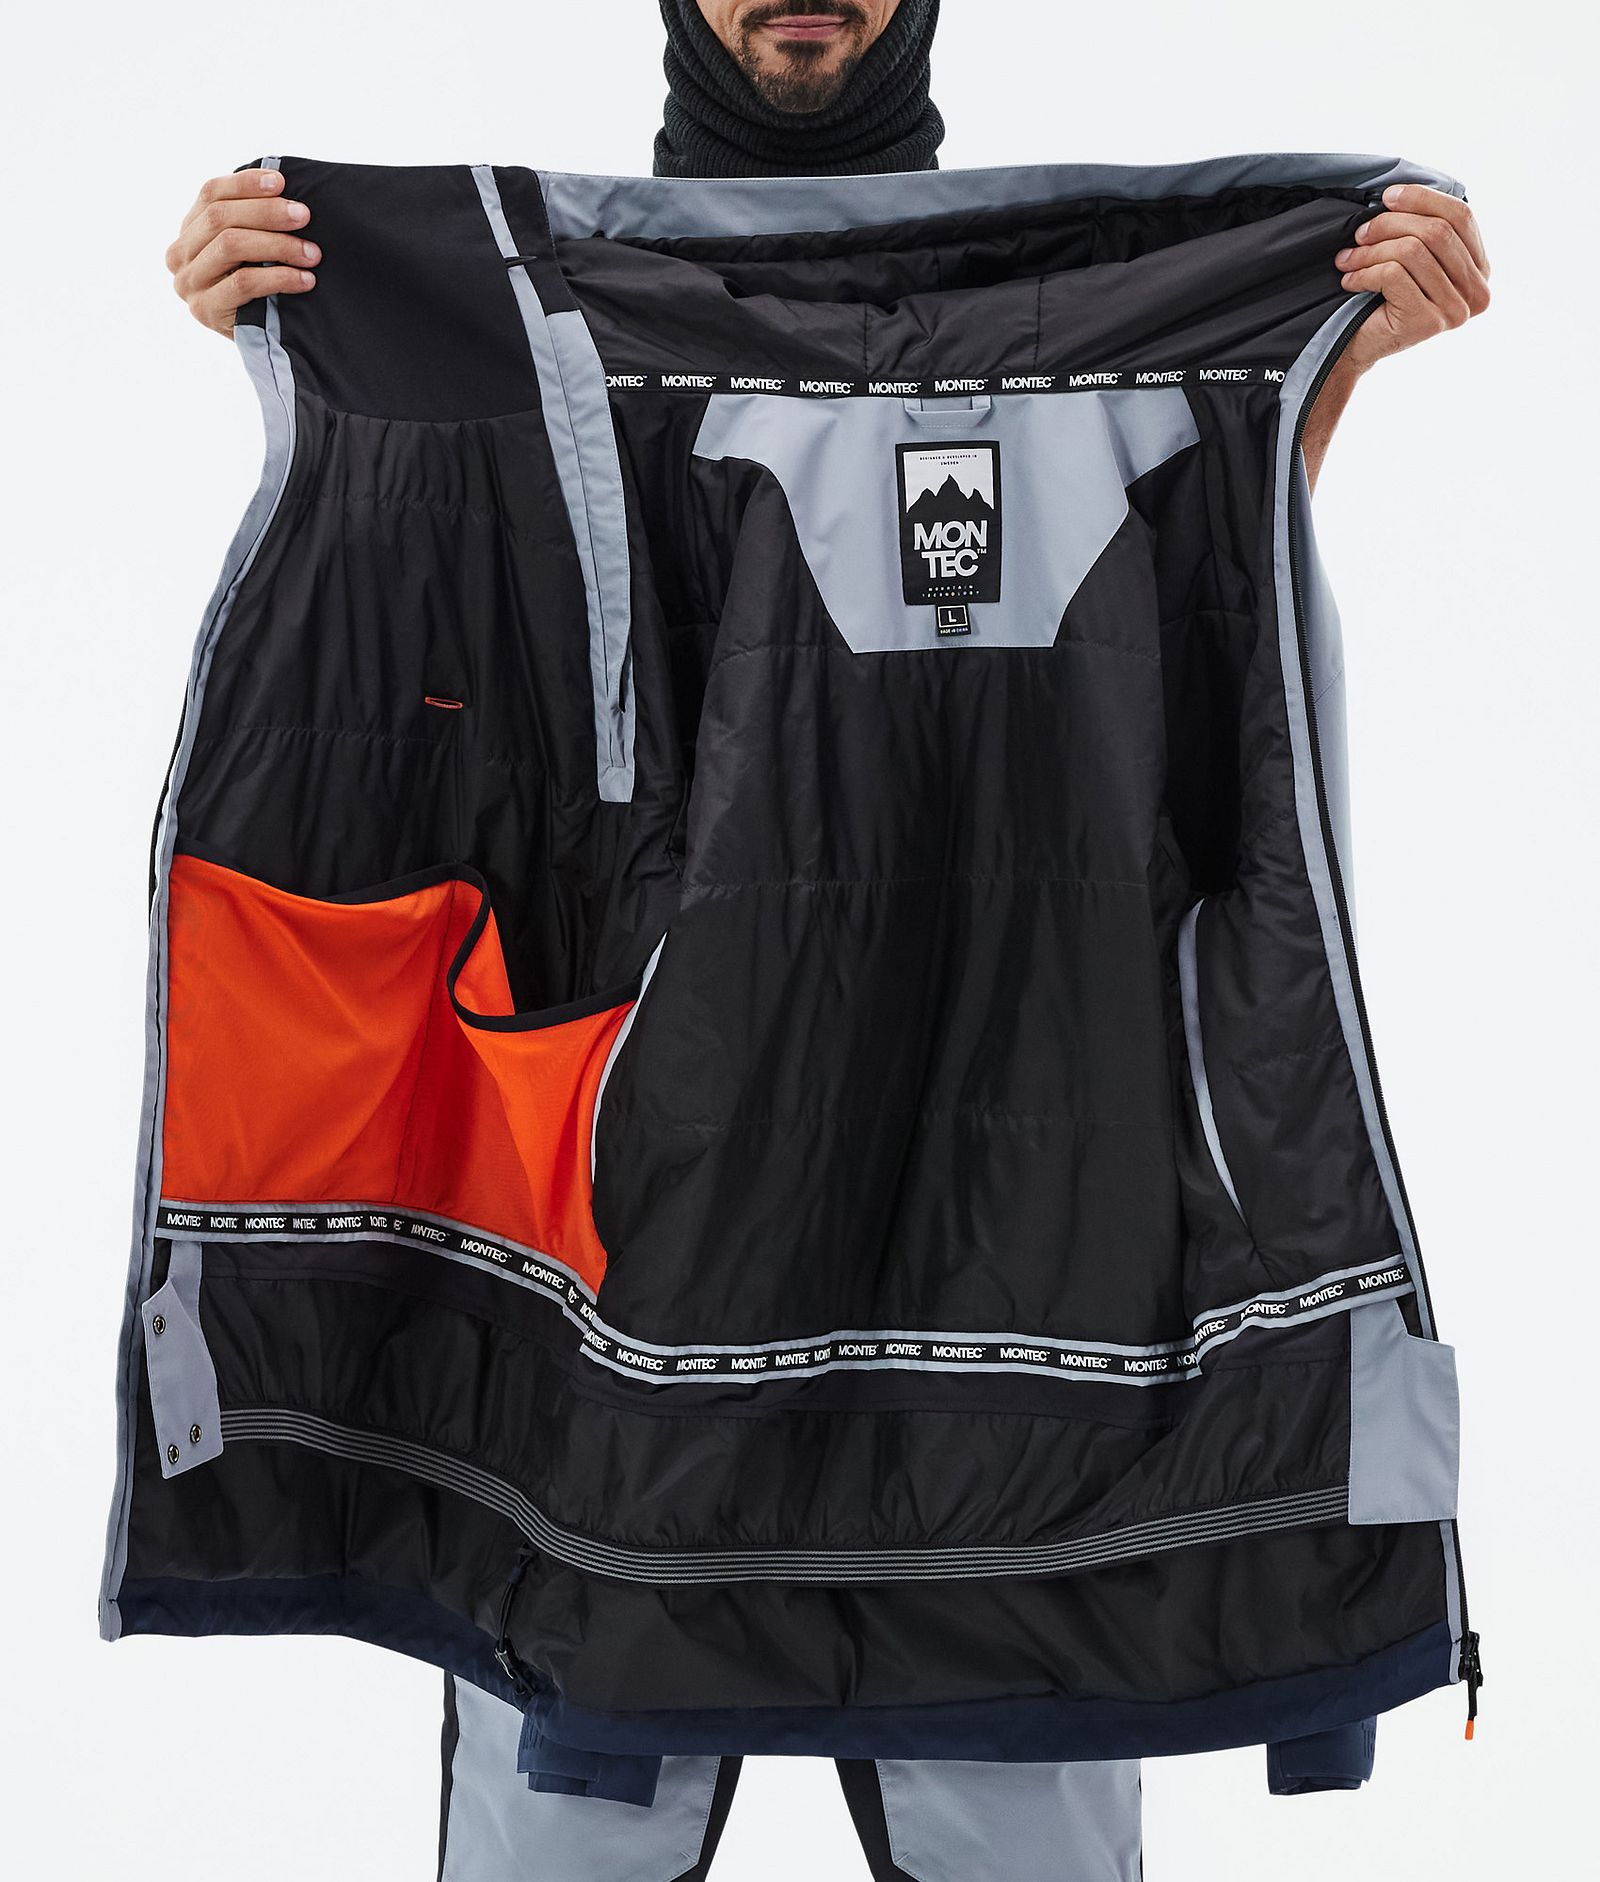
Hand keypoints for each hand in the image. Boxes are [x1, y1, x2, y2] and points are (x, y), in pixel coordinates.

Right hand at [166, 169, 319, 337]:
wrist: (261, 345)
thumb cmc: (260, 289)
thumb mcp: (250, 249)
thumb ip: (251, 220)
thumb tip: (280, 182)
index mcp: (188, 230)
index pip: (211, 193)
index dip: (246, 183)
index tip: (282, 181)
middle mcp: (180, 254)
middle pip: (220, 217)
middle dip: (268, 212)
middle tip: (304, 216)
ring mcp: (189, 284)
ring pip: (232, 246)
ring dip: (278, 245)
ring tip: (312, 252)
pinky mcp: (206, 310)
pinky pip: (244, 283)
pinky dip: (280, 277)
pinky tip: (306, 279)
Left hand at [1333, 183, 1490, 371]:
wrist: (1357, 347)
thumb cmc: (1382, 298)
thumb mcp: (1412, 256)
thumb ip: (1424, 228)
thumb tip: (1399, 192)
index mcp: (1480, 268)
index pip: (1461, 216)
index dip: (1422, 198)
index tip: (1387, 197)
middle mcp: (1477, 291)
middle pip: (1437, 231)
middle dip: (1390, 224)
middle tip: (1359, 234)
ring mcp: (1456, 310)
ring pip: (1413, 251)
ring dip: (1371, 251)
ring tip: (1348, 259)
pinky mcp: (1428, 323)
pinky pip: (1393, 275)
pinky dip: (1363, 272)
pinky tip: (1350, 280)